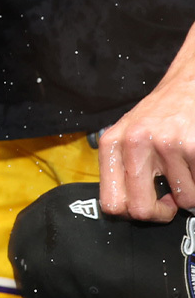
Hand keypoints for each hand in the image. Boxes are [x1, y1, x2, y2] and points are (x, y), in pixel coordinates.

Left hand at [99, 47, 194, 220]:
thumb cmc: (160, 115)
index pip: (111, 203)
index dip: (132, 214)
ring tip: (186, 165)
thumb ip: (123, 169)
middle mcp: (134, 143)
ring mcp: (165, 144)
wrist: (189, 84)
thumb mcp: (129, 135)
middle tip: (171, 202)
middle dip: (162, 213)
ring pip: (184, 200)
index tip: (146, 205)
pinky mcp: (193, 145)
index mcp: (112, 144)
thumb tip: (127, 211)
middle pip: (141, 210)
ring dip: (190, 190)